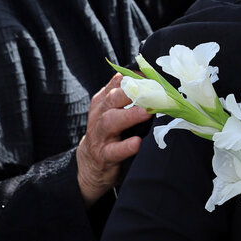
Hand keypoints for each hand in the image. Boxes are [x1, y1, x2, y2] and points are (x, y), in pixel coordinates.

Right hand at [76, 74, 151, 204]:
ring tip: (147, 113)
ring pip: (111, 122)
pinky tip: (137, 143)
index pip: (116, 84)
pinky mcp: (104, 156)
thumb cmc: (108, 133)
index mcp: (103, 102)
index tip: (150, 76)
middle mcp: (99, 115)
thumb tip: (149, 78)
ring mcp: (100, 136)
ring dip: (130, 116)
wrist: (90, 163)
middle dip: (129, 93)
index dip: (133, 79)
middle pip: (112, 99)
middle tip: (150, 91)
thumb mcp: (112, 111)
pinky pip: (113, 151)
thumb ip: (126, 96)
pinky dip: (125, 147)